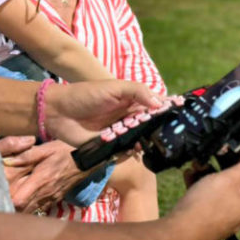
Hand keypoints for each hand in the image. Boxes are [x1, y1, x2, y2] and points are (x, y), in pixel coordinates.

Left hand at [1, 141, 92, 212]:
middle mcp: (46, 192)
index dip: (6, 201)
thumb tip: (8, 161)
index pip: (19, 199)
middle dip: (10, 207)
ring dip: (19, 209)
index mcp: (41, 179)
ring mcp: (52, 197)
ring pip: (30, 211)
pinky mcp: (56, 199)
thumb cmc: (67, 151)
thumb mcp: (47, 148)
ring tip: (11, 201)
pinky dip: (30, 208)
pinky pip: (39, 208)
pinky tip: (26, 201)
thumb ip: (27, 154)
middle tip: (1, 200)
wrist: (89, 158)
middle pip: (22, 210)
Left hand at [44, 80, 161, 146]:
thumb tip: (160, 104)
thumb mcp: (115, 87)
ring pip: (140, 139)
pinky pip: (125, 151)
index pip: (156, 106)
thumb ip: (138, 91)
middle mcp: (130, 117)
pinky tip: (133, 149)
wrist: (59, 111)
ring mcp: (121, 132)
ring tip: (147, 141)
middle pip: (151, 125)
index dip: (167, 110)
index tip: (180, 115)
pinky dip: (130, 151)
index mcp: (134, 101)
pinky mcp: (110, 146)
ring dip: (146, 141)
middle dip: (159, 129)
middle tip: (167, 133)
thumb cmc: (87, 94)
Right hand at [167, 153, 239, 239]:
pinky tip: (189, 176)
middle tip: (211, 154)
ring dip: (208, 173)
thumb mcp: (227, 179)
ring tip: (196, 165)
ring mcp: (224, 216)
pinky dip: (200, 186)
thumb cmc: (205, 205)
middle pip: (237, 180)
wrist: (179, 235)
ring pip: (220, 188)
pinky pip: (208, 198)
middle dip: (222, 165)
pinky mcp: (208, 220)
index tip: (232, 147)